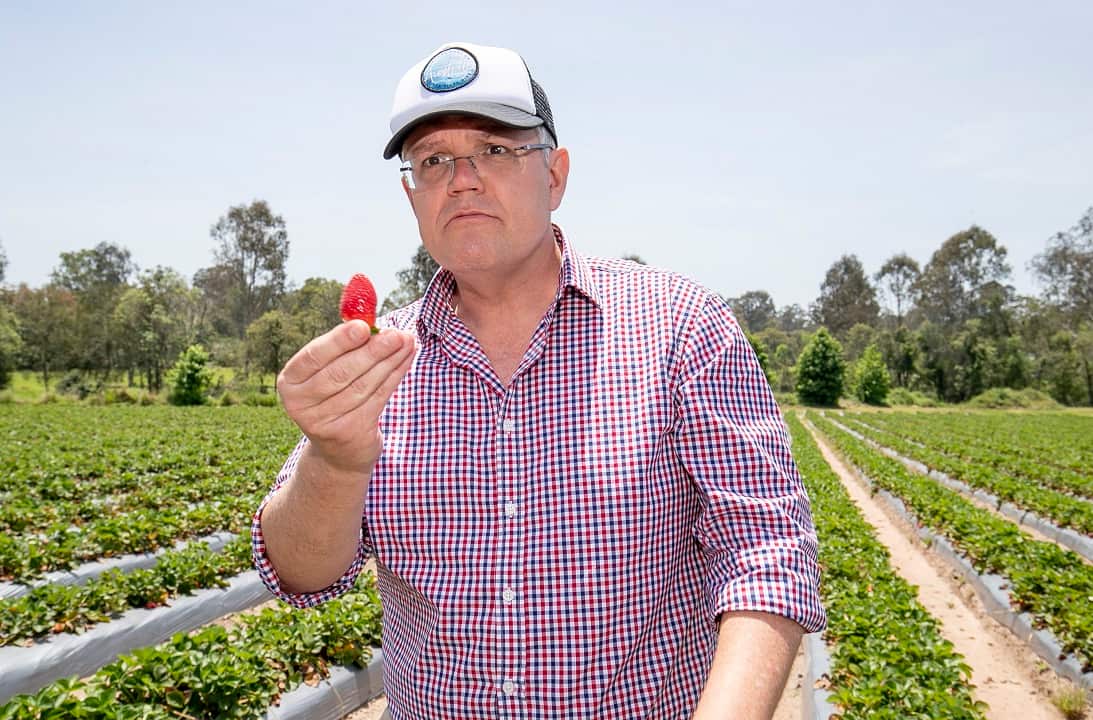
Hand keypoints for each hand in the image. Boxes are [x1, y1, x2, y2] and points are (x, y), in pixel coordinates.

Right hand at [277, 320, 415, 474]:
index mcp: (290, 382)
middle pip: (341, 373)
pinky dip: (395, 375)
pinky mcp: (350, 433)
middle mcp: (301, 404)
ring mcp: (324, 422)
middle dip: (372, 351)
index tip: (364, 326)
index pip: (313, 357)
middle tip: (396, 334)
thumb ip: (342, 347)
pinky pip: (378, 398)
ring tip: (406, 341)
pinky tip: (406, 358)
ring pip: (363, 385)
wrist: (339, 449)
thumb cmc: (334, 395)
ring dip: (389, 360)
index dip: (339, 341)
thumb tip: (368, 319)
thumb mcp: (327, 371)